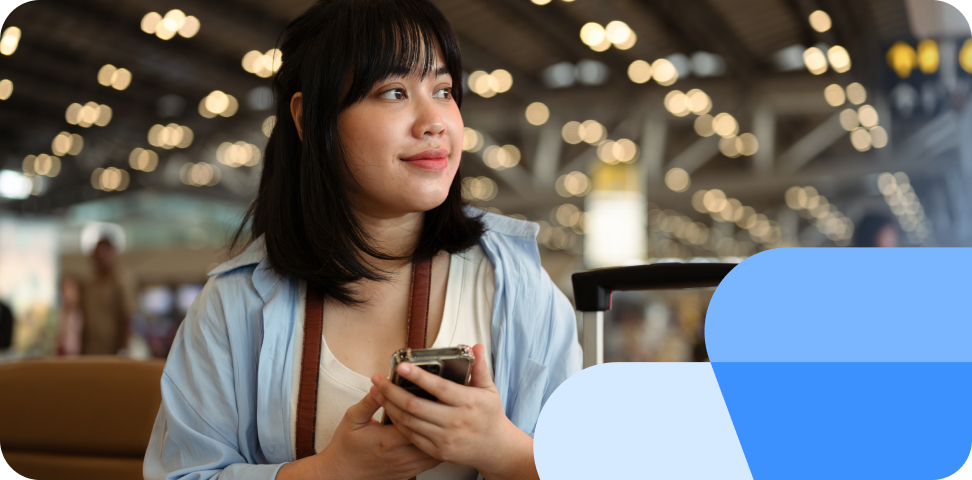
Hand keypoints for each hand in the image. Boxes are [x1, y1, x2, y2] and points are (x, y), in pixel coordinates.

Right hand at [278, 389, 440, 479]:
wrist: (341, 473)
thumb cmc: (346, 447)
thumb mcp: (353, 418)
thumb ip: (370, 402)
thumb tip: (382, 383)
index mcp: (389, 440)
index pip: (417, 420)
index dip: (425, 407)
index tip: (428, 395)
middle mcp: (401, 455)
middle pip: (432, 437)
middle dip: (438, 421)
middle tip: (442, 406)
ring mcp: (407, 467)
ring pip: (435, 452)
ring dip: (440, 437)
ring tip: (442, 421)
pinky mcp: (408, 474)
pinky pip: (431, 463)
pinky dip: (436, 450)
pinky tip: (436, 439)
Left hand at [370, 344, 529, 477]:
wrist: (495, 449)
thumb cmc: (490, 416)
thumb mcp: (489, 390)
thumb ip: (480, 368)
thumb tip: (476, 346)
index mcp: (467, 402)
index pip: (438, 387)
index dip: (418, 376)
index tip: (401, 366)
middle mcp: (454, 421)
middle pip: (415, 405)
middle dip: (391, 391)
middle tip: (378, 379)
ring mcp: (444, 438)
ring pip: (409, 421)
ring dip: (389, 406)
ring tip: (377, 393)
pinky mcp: (437, 451)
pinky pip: (411, 436)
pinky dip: (397, 423)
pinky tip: (389, 412)